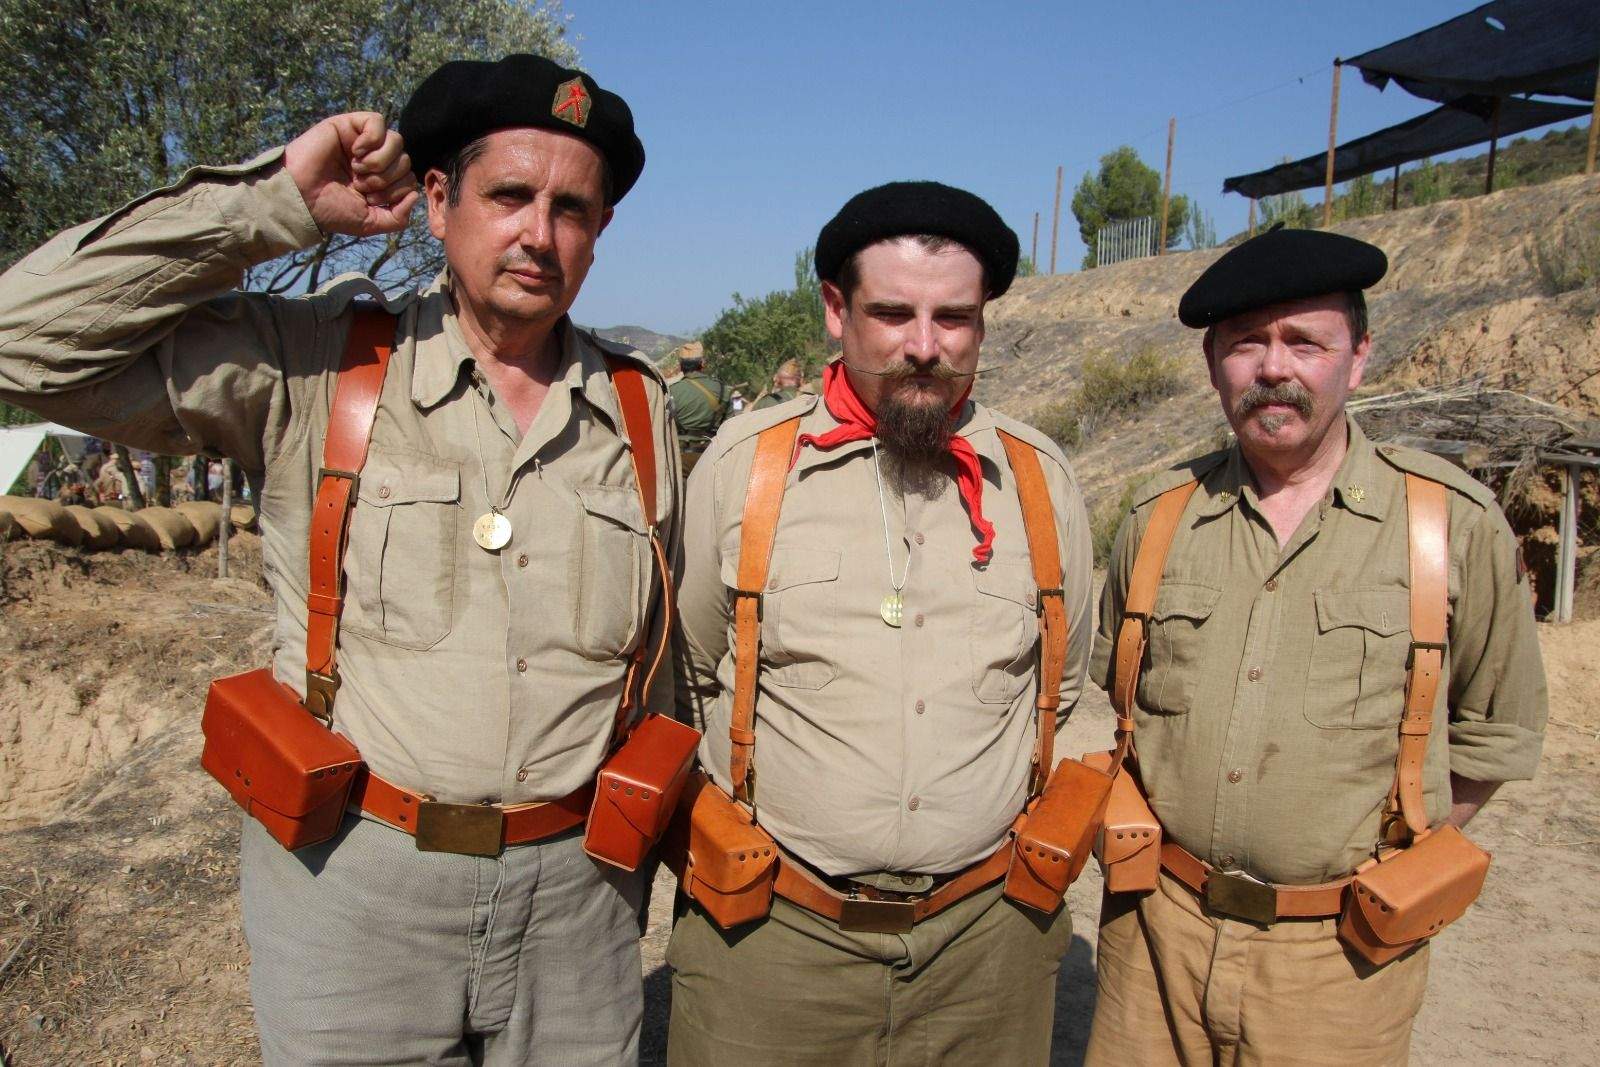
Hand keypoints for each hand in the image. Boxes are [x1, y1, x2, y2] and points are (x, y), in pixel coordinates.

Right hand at [284, 112, 417, 235]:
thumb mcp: (370, 223)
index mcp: (381, 180)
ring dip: (380, 161)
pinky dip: (372, 139)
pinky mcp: (349, 125)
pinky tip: (355, 152)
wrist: (300, 197)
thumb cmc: (330, 209)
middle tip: (361, 186)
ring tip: (358, 170)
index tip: (370, 199)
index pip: (409, 179)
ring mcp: (362, 142)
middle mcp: (374, 160)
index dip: (396, 191)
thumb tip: (415, 195)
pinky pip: (378, 121)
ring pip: (397, 140)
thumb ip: (397, 218)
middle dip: (386, 178)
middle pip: (405, 160)